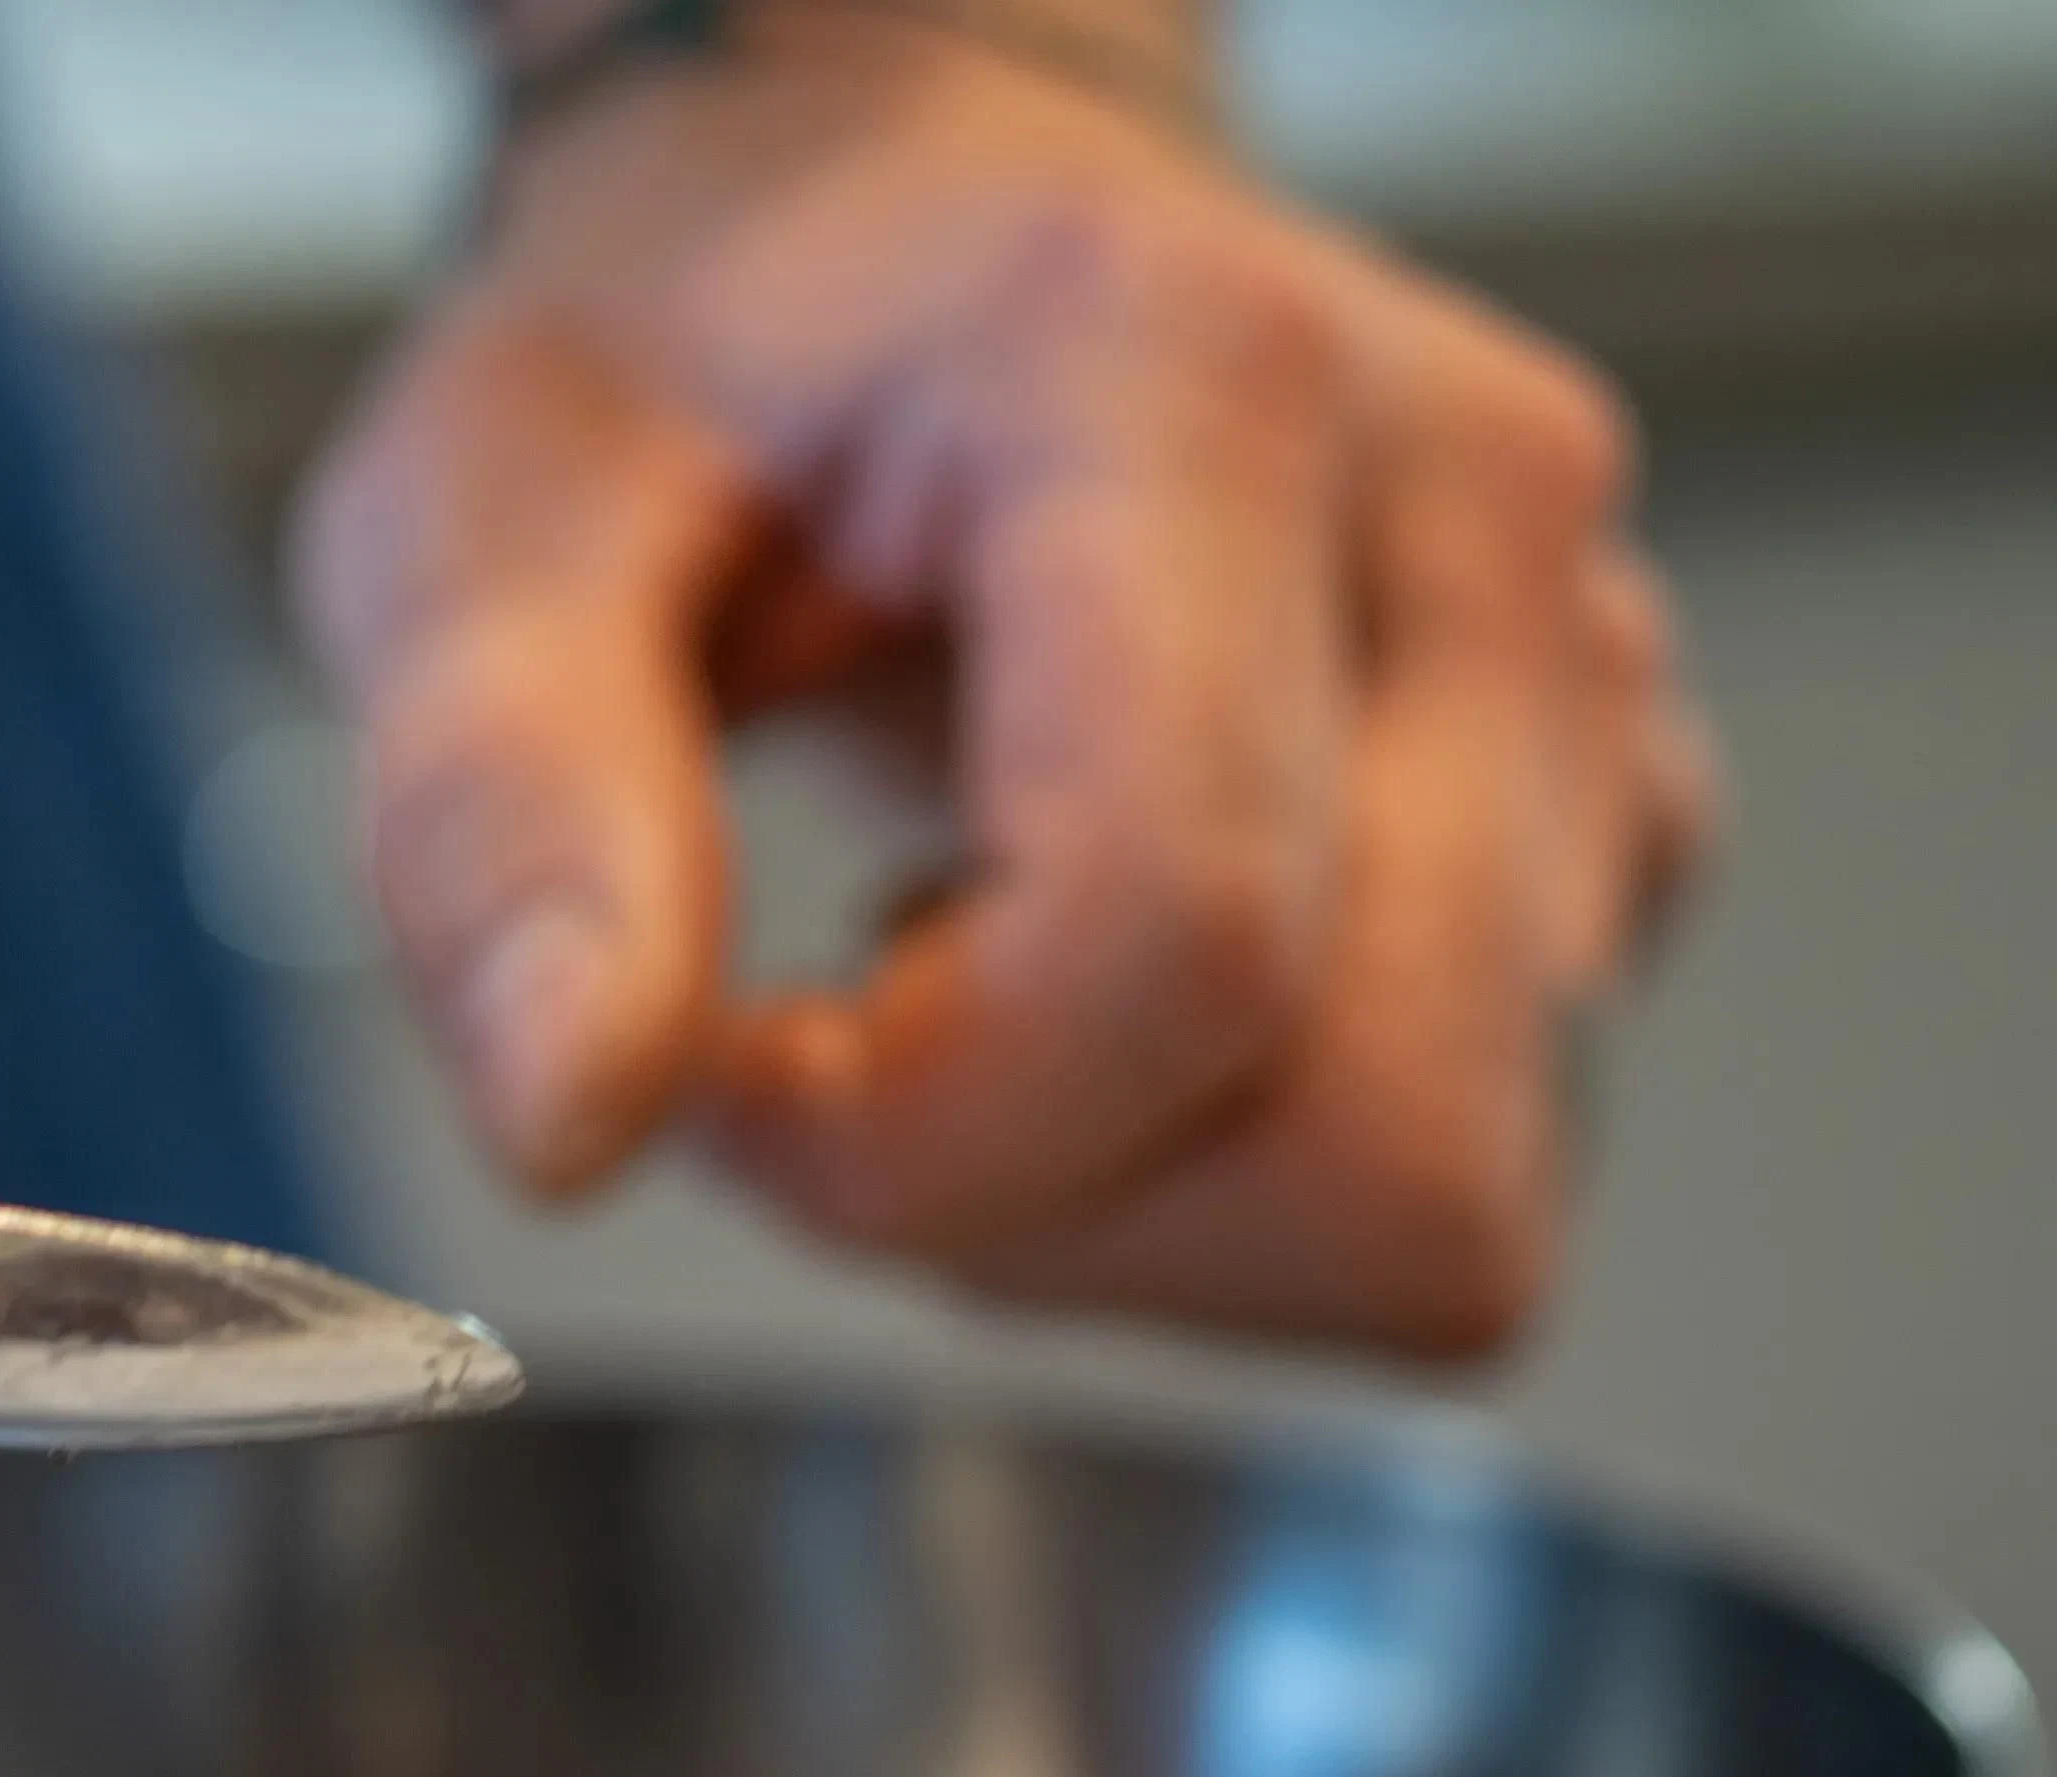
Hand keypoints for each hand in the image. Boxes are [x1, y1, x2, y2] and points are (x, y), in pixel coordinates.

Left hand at [297, 7, 1718, 1356]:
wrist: (869, 248)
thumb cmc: (697, 376)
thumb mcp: (474, 533)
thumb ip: (500, 815)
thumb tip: (574, 1114)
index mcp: (1202, 384)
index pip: (1179, 939)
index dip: (916, 1127)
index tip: (724, 1066)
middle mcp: (1467, 526)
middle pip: (1365, 1137)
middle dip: (1049, 1209)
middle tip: (849, 1058)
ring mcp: (1582, 690)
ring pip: (1431, 1211)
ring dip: (1140, 1224)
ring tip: (970, 1018)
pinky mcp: (1607, 837)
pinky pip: (1447, 1204)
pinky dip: (1233, 1204)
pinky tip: (1091, 1021)